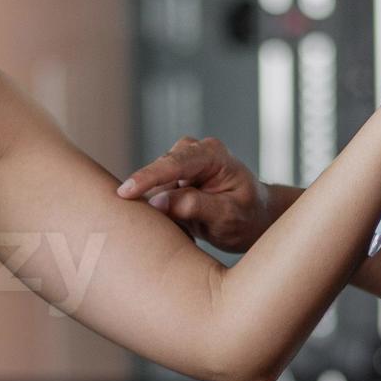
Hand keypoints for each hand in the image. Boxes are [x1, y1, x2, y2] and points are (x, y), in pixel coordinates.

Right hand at [115, 135, 273, 252]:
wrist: (254, 218)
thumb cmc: (248, 216)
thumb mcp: (227, 216)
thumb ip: (195, 206)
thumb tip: (158, 202)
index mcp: (212, 154)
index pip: (174, 165)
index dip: (147, 178)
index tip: (125, 192)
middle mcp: (193, 151)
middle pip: (159, 174)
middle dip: (152, 199)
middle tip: (173, 226)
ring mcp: (180, 163)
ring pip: (154, 186)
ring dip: (160, 210)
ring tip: (189, 228)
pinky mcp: (171, 178)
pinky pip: (155, 195)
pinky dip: (162, 213)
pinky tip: (183, 226)